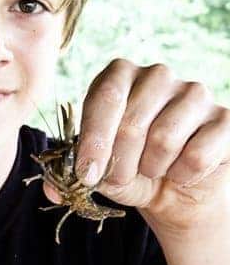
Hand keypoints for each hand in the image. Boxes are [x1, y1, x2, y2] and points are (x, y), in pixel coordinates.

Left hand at [43, 59, 229, 238]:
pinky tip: (182, 172)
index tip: (87, 175)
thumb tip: (52, 187)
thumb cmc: (130, 169)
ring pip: (164, 139)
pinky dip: (183, 175)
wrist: (174, 190)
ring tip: (154, 169)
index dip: (94, 141)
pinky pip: (198, 154)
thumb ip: (70, 175)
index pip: (105, 98)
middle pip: (132, 122)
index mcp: (121, 75)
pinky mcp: (224, 119)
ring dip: (153, 169)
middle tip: (123, 176)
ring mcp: (195, 93)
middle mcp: (158, 75)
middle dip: (121, 164)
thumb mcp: (97, 171)